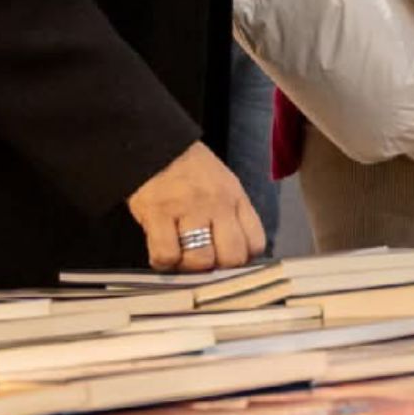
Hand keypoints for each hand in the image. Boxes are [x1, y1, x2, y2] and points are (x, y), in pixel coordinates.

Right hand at [126, 141, 264, 272]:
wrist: (157, 148)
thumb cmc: (193, 172)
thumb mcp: (225, 186)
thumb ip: (233, 217)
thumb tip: (237, 257)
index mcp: (236, 197)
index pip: (255, 242)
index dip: (242, 258)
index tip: (227, 258)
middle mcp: (217, 203)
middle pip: (232, 257)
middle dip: (217, 267)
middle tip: (203, 258)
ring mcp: (189, 208)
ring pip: (200, 260)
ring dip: (188, 265)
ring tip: (181, 254)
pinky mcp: (158, 214)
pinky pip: (166, 256)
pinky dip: (163, 261)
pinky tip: (162, 249)